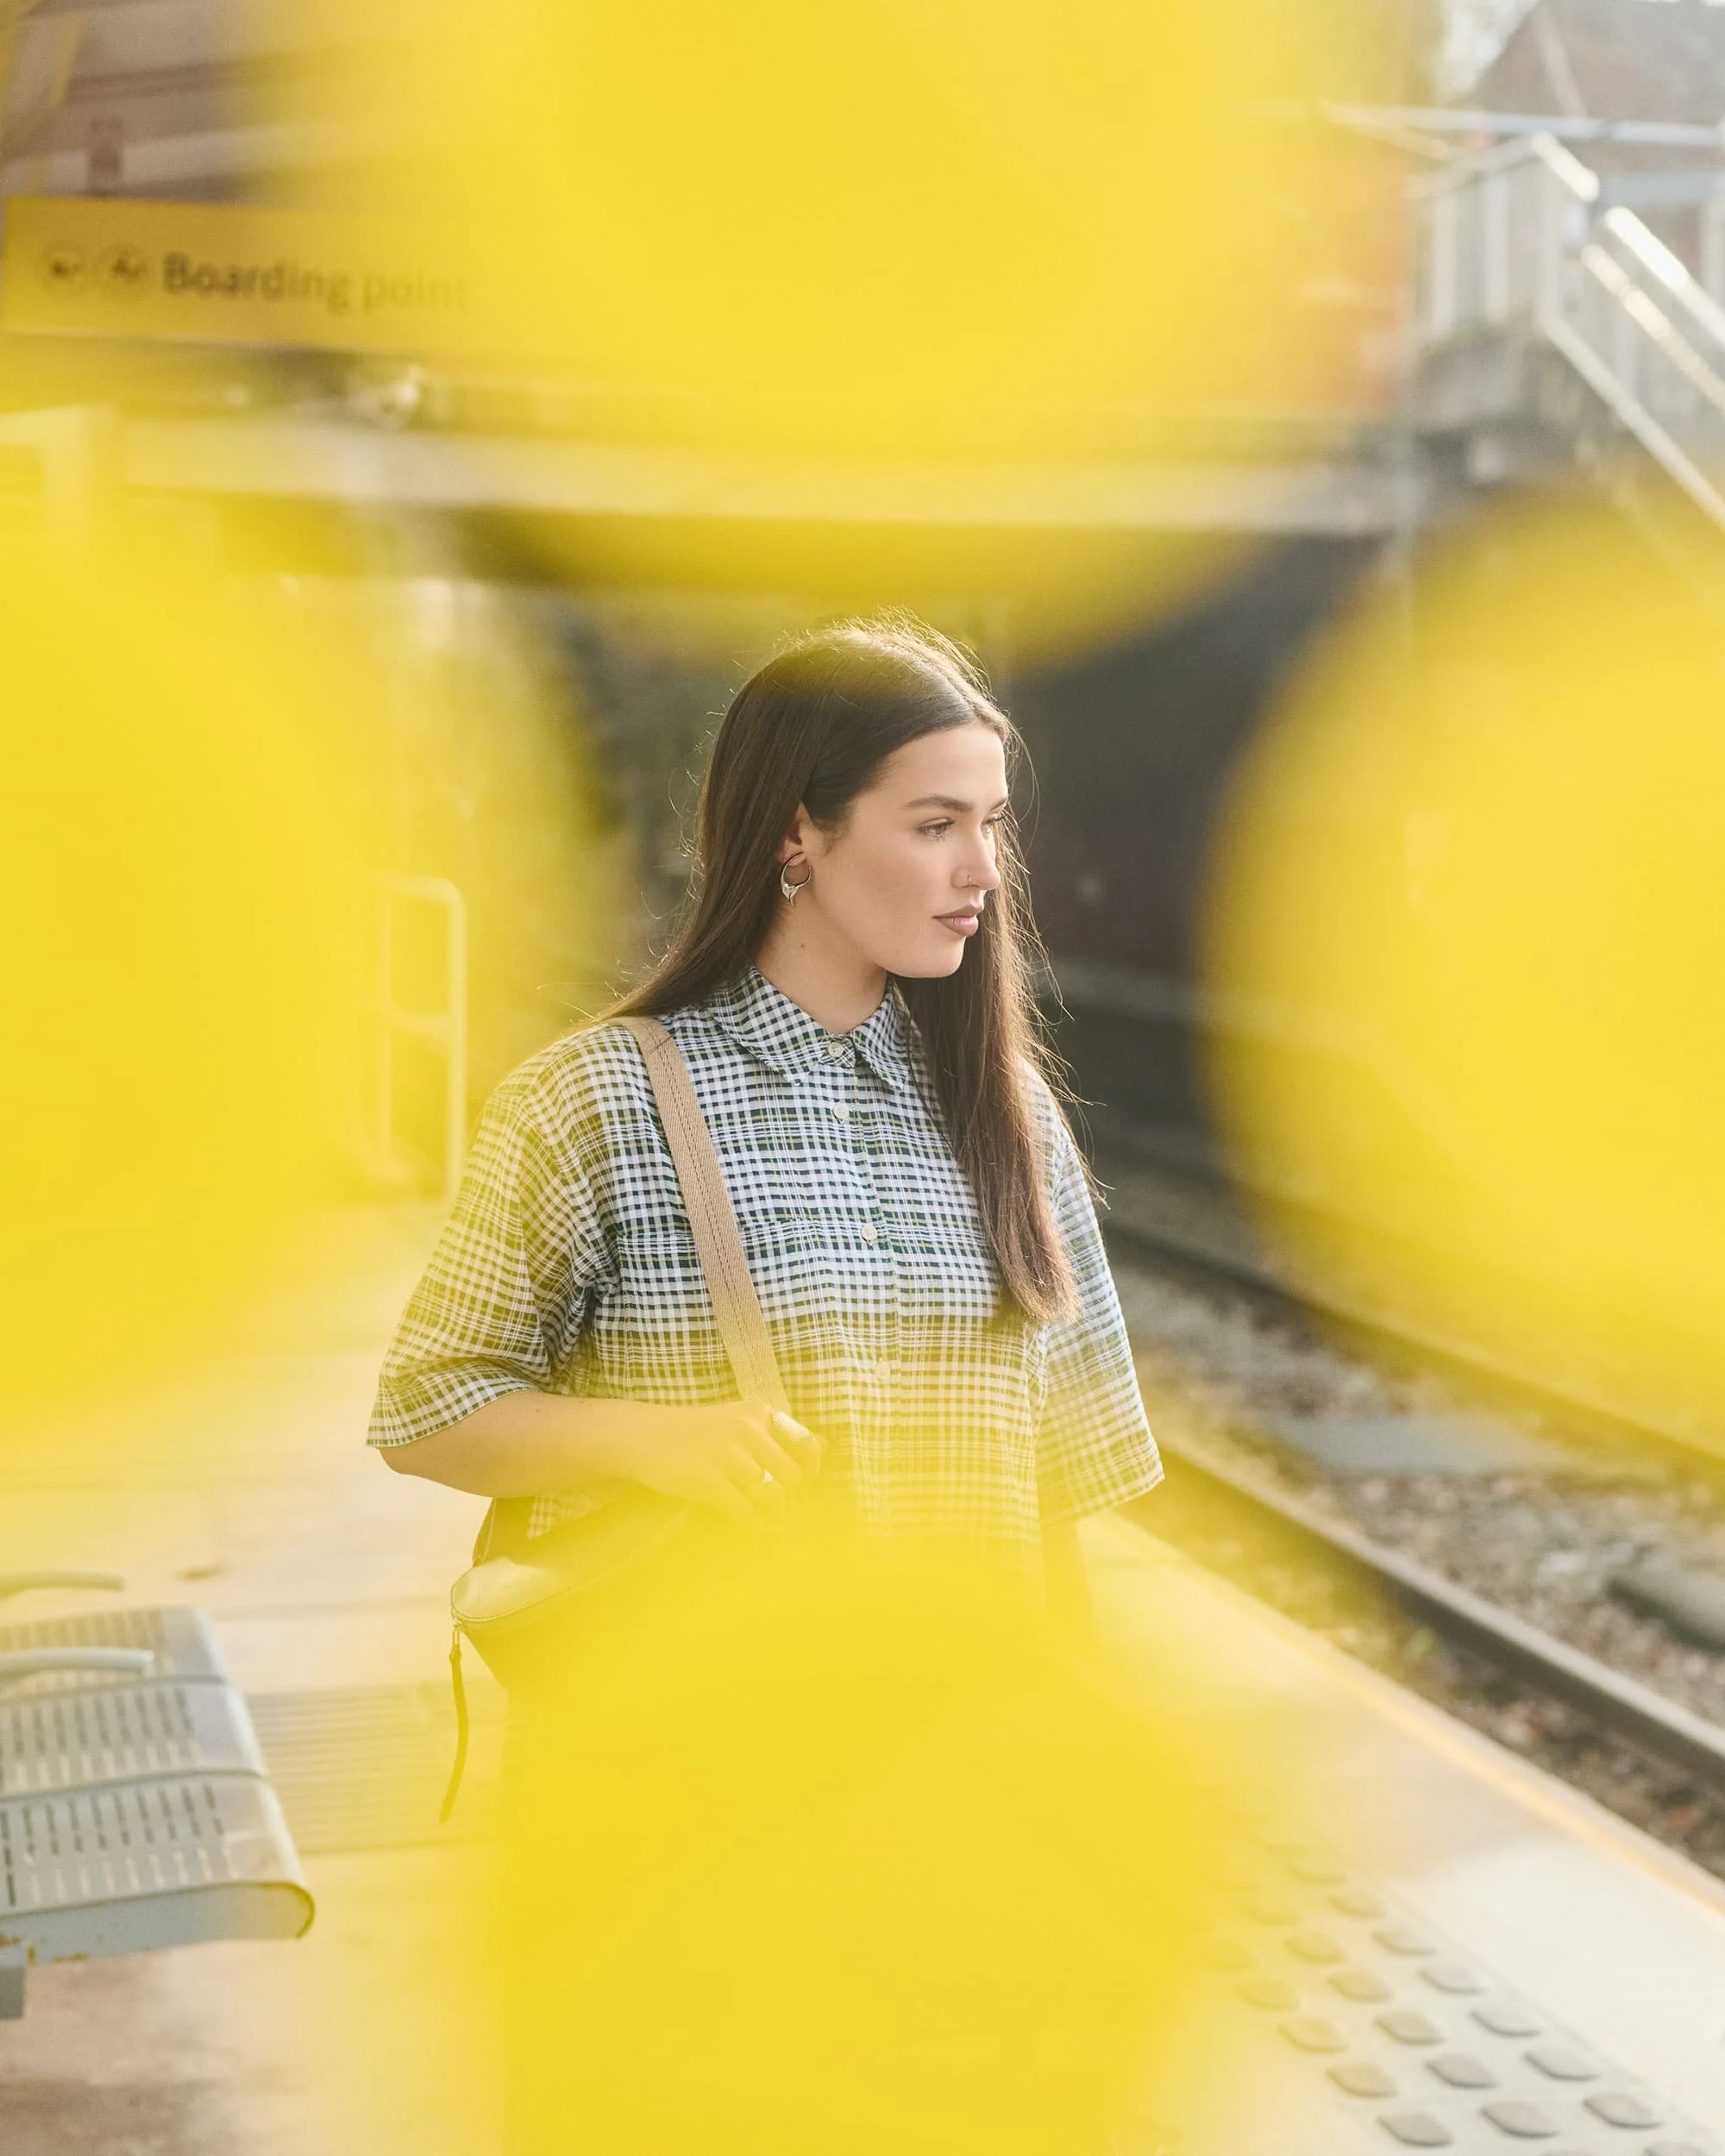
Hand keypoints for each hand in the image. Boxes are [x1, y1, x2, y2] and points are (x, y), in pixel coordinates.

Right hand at [607, 1400, 823, 1531]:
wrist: (644, 1435)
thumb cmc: (697, 1431)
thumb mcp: (738, 1419)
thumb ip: (777, 1432)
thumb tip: (825, 1446)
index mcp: (758, 1412)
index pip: (805, 1442)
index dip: (810, 1466)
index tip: (806, 1479)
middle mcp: (746, 1430)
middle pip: (792, 1474)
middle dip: (789, 1492)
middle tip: (779, 1500)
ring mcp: (726, 1455)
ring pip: (771, 1493)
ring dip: (774, 1511)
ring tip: (771, 1518)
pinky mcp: (707, 1481)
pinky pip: (744, 1509)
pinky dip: (757, 1524)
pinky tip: (761, 1530)